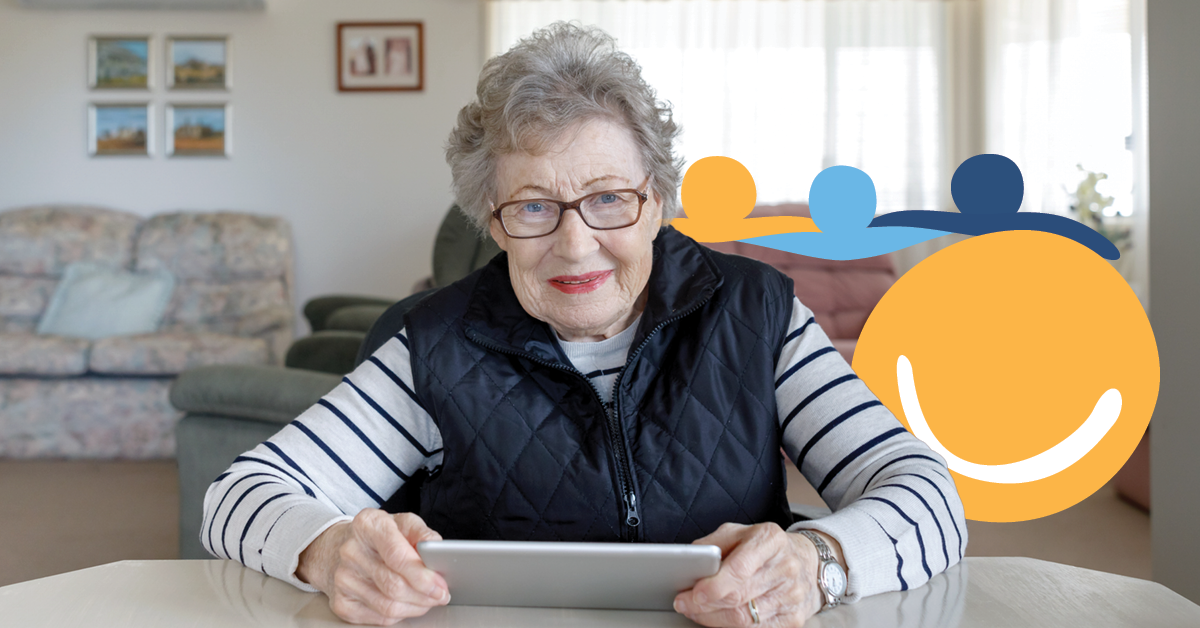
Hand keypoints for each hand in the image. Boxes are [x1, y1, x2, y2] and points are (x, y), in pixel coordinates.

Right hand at [296, 510, 449, 625]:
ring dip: (415, 607)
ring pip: (388, 606)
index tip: (441, 585)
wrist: (341, 547)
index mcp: (368, 525)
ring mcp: (343, 578)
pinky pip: (378, 618)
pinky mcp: (341, 602)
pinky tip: (408, 604)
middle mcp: (351, 551)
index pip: (398, 556)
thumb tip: (436, 550)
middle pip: (394, 585)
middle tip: (441, 595)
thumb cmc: (379, 535)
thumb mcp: (403, 523)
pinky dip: (400, 615)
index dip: (423, 576)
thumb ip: (422, 534)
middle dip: (424, 595)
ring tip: (428, 600)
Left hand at [674, 522, 825, 626]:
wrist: (807, 562)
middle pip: (739, 598)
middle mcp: (786, 567)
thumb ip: (713, 544)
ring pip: (745, 620)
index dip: (712, 586)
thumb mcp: (740, 532)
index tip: (692, 594)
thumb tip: (691, 563)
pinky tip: (718, 619)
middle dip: (704, 606)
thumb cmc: (765, 547)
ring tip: (696, 611)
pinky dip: (730, 627)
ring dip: (713, 619)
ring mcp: (792, 596)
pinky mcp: (794, 619)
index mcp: (770, 540)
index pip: (739, 569)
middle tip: (684, 604)